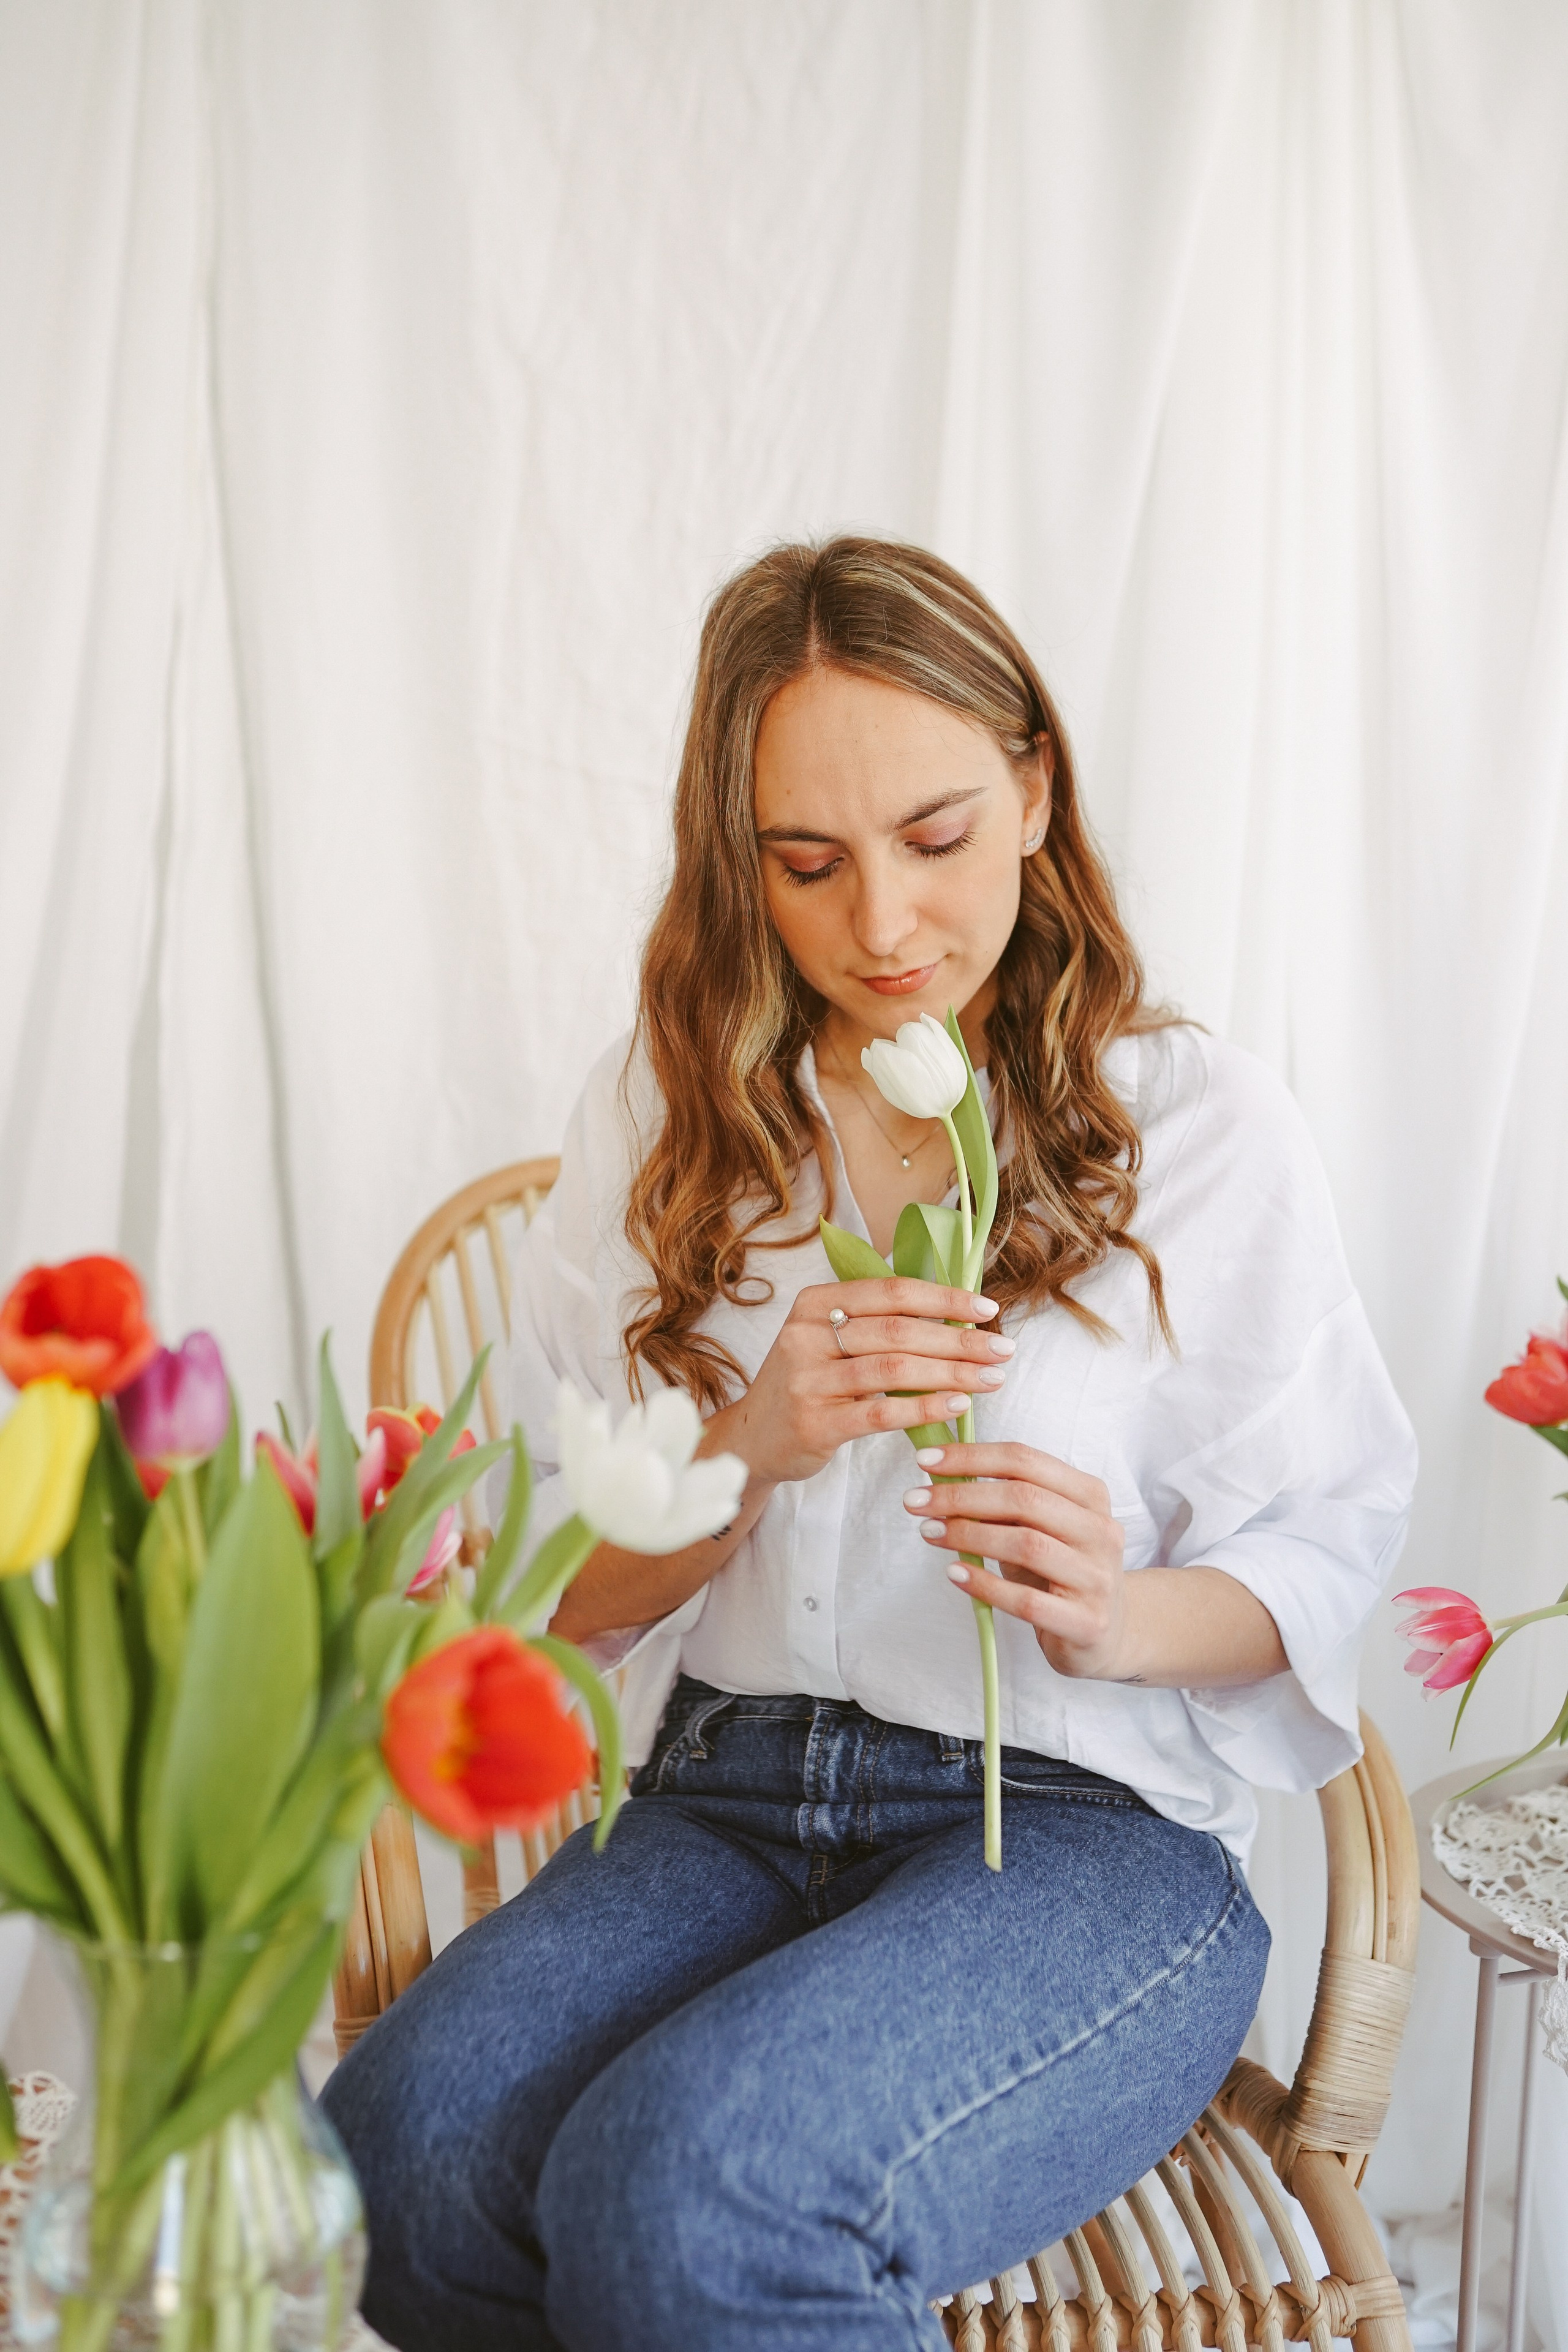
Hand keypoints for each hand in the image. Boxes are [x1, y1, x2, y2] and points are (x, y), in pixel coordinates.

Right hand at [710, 1278, 1013, 1488]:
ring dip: (951, 1373)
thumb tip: (957, 1316)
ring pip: (893, 1370)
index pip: (890, 1291)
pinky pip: (881, 1413)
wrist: (753, 1439)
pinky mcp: (814, 1423)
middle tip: (1002, 1349)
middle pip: (897, 1330)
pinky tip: (958, 1407)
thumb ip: (878, 1324)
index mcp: (814, 1303)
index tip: (987, 1309)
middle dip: (958, 1340)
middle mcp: (805, 1335)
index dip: (943, 1298)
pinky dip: (925, 1408)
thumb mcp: (829, 1341)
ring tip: (991, 1379)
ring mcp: (807, 1380)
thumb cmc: (809, 1385)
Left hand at [903, 1440, 1130, 1679]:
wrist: (1107, 1633)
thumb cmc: (1060, 1571)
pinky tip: (954, 1573)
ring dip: (969, 1534)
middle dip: (962, 1495)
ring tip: (929, 1532)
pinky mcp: (1087, 1622)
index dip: (973, 1456)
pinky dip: (985, 1584)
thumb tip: (941, 1478)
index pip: (1026, 1461)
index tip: (926, 1461)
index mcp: (1091, 1494)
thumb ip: (1004, 1503)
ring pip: (1027, 1544)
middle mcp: (1101, 1531)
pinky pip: (1027, 1600)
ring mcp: (1097, 1578)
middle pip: (1025, 1499)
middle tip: (916, 1501)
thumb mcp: (1039, 1528)